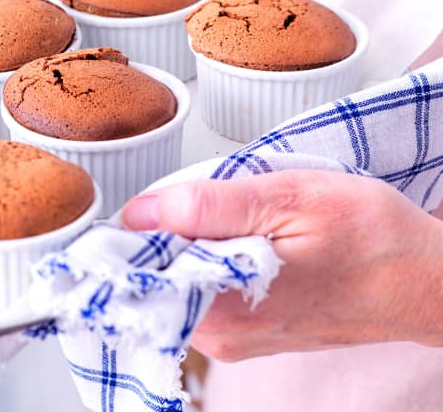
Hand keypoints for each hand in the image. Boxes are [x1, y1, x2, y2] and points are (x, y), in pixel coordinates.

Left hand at [122, 170, 442, 360]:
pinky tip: (239, 235)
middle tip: (199, 198)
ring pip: (177, 280)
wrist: (426, 281)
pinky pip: (202, 288)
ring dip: (186, 241)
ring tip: (230, 214)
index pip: (134, 282)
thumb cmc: (371, 238)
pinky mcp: (247, 329)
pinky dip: (207, 256)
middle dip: (157, 232)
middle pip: (151, 278)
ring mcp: (234, 337)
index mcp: (223, 310)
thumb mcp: (289, 199)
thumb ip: (209, 207)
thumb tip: (140, 211)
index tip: (131, 207)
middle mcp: (221, 335)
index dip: (123, 239)